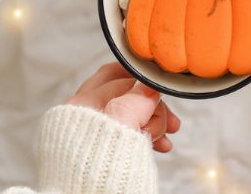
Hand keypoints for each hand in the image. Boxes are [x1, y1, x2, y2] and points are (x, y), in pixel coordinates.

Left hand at [66, 62, 180, 152]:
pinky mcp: (98, 150)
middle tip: (169, 123)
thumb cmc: (98, 175)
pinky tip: (160, 146)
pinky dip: (143, 136)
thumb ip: (136, 101)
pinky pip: (127, 134)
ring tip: (165, 138)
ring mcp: (89, 133)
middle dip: (152, 107)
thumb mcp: (123, 128)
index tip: (163, 92)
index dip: (145, 83)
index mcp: (82, 105)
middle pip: (126, 94)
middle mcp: (82, 116)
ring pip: (130, 115)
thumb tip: (150, 85)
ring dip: (152, 123)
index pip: (119, 75)